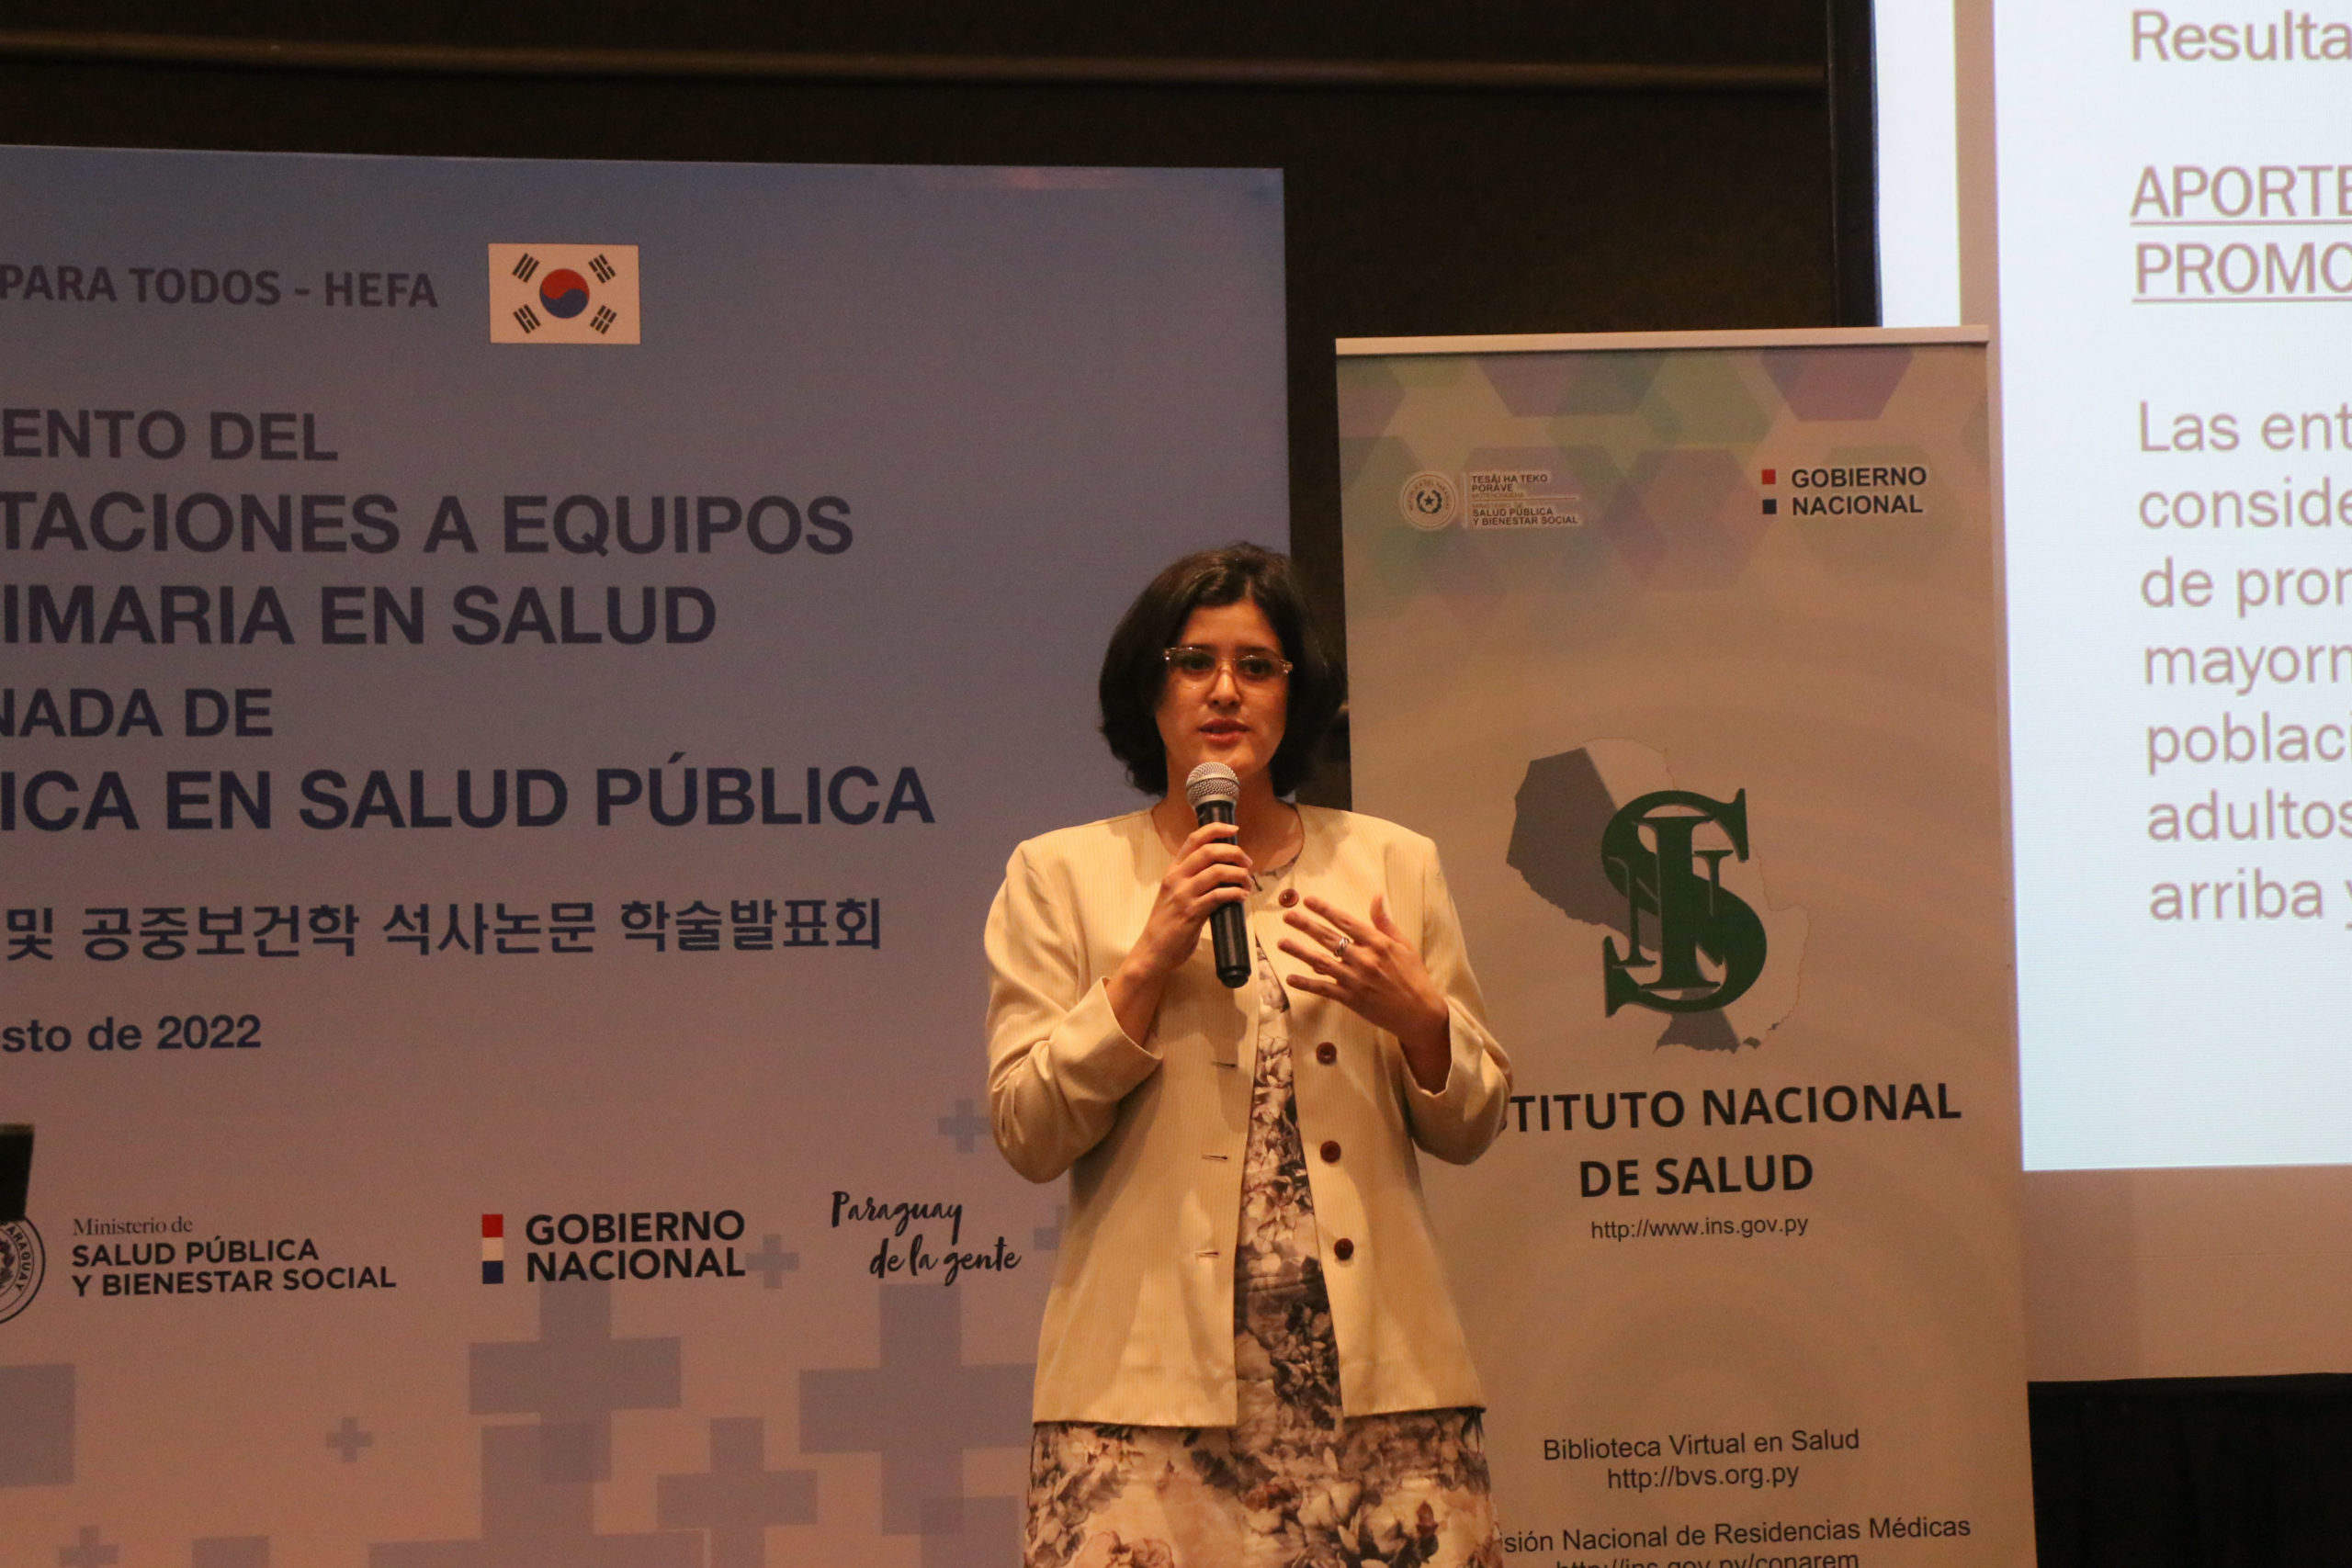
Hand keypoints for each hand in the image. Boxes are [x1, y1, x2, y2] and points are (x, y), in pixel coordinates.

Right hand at [1107, 821, 1250, 1042]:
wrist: (1153, 951)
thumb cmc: (1168, 923)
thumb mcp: (1175, 893)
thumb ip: (1194, 879)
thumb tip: (1225, 870)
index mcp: (1173, 870)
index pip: (1194, 839)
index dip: (1216, 829)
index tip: (1234, 829)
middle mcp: (1176, 878)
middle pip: (1210, 851)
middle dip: (1235, 853)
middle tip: (1248, 863)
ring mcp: (1183, 895)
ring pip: (1217, 872)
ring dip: (1239, 875)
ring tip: (1247, 883)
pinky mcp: (1191, 913)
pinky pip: (1219, 896)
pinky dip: (1235, 894)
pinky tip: (1241, 898)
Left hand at [1279, 895, 1451, 1090]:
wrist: (1419, 1013)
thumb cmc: (1414, 976)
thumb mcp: (1404, 945)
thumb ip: (1385, 922)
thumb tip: (1377, 897)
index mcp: (1378, 943)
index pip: (1346, 922)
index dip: (1326, 910)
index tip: (1308, 900)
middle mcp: (1364, 959)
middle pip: (1329, 938)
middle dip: (1306, 926)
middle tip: (1288, 916)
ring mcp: (1355, 980)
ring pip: (1321, 962)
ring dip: (1300, 952)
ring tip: (1281, 942)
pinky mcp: (1350, 999)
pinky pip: (1324, 989)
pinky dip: (1306, 984)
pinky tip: (1290, 978)